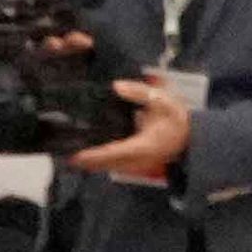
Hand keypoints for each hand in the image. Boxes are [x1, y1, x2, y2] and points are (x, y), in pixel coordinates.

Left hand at [72, 69, 199, 186]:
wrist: (191, 137)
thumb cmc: (177, 118)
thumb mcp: (163, 100)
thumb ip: (140, 92)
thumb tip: (116, 86)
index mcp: (143, 145)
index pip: (114, 152)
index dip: (94, 155)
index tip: (74, 157)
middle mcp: (136, 159)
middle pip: (105, 164)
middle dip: (84, 161)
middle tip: (60, 153)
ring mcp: (135, 162)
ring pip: (107, 165)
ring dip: (89, 161)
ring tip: (66, 152)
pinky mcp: (133, 160)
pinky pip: (112, 162)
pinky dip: (97, 159)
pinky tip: (83, 152)